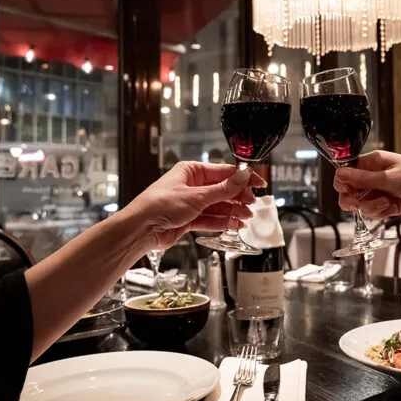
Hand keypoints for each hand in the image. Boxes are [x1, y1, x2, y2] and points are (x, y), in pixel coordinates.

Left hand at [123, 162, 265, 250]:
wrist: (141, 229)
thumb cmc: (159, 206)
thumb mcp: (197, 196)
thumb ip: (223, 189)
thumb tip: (243, 178)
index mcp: (191, 171)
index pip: (223, 172)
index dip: (243, 178)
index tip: (258, 183)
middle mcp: (192, 185)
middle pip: (223, 189)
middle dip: (238, 197)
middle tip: (252, 203)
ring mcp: (190, 203)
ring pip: (218, 205)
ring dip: (233, 211)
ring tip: (247, 216)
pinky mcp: (188, 219)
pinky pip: (211, 218)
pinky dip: (223, 221)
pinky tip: (236, 224)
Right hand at [333, 151, 400, 218]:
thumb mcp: (388, 178)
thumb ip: (362, 179)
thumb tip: (339, 173)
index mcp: (373, 162)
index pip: (347, 172)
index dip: (344, 184)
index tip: (348, 192)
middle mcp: (375, 175)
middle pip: (351, 190)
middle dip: (354, 199)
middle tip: (358, 204)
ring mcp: (381, 190)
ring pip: (362, 203)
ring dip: (370, 207)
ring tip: (385, 203)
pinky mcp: (388, 203)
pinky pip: (374, 211)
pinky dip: (379, 212)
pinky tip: (390, 208)